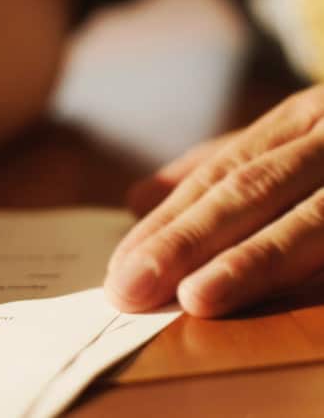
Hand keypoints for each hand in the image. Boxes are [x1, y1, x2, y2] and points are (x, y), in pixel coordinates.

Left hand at [105, 85, 323, 316]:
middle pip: (256, 191)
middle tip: (131, 287)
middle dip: (190, 241)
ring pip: (316, 220)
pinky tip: (300, 305)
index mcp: (306, 120)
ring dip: (258, 262)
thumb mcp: (297, 139)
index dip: (169, 222)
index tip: (120, 268)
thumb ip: (222, 167)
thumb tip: (134, 198)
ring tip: (199, 298)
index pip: (223, 175)